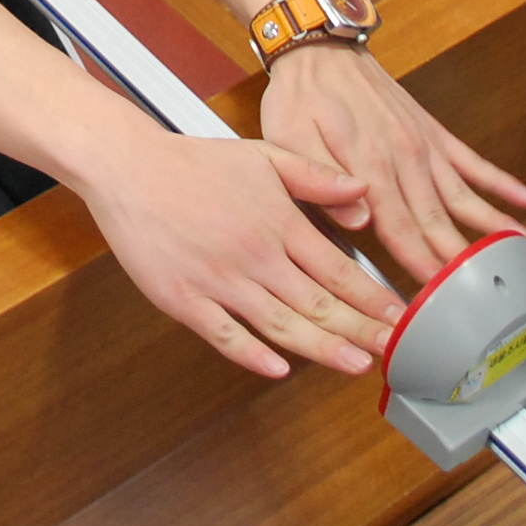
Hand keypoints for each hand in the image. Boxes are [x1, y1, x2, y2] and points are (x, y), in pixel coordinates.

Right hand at [71, 124, 402, 379]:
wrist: (127, 166)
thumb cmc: (191, 161)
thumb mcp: (263, 156)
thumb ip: (315, 176)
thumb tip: (362, 188)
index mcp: (277, 222)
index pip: (337, 269)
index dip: (371, 297)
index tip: (397, 315)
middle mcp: (255, 255)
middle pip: (317, 303)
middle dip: (361, 330)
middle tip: (392, 350)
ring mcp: (218, 280)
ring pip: (280, 324)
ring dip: (322, 348)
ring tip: (356, 365)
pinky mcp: (183, 298)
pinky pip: (224, 335)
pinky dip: (252, 355)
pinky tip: (278, 368)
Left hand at [259, 45, 525, 283]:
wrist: (320, 47)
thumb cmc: (299, 96)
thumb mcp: (288, 139)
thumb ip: (321, 181)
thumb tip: (359, 221)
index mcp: (367, 166)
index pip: (398, 228)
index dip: (419, 264)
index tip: (437, 297)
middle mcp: (404, 158)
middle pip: (436, 220)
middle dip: (459, 260)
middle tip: (483, 294)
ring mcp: (423, 145)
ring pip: (462, 195)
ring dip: (491, 226)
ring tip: (519, 255)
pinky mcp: (432, 131)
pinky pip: (472, 160)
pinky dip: (500, 182)